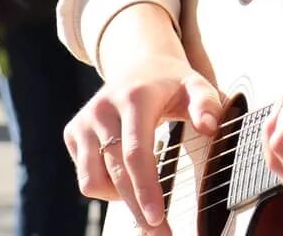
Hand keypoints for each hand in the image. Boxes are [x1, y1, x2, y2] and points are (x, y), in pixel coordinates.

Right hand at [64, 53, 223, 234]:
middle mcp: (103, 108)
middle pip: (117, 173)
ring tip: (145, 191)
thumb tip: (210, 126)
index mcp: (135, 97)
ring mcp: (84, 120)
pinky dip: (107, 186)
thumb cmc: (172, 83)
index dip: (146, 189)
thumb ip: (206, 103)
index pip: (136, 153)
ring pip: (93, 182)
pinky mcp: (72, 132)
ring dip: (120, 197)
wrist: (138, 64)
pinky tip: (127, 174)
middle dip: (138, 209)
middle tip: (160, 233)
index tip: (158, 219)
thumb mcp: (195, 85)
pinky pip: (85, 177)